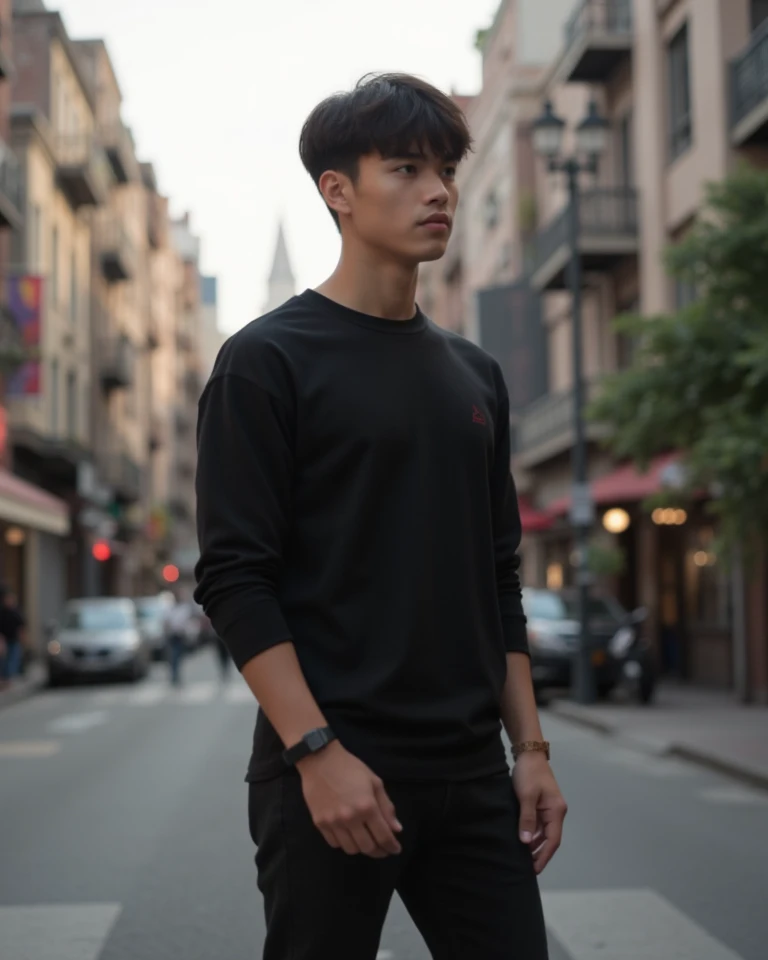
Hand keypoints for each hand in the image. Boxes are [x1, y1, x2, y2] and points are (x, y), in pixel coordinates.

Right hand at [297, 740, 402, 858]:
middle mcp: (350, 818)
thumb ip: (386, 807)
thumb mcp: (374, 782)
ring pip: (351, 849)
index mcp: (367, 806)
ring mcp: (333, 822)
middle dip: (379, 851)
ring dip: (361, 848)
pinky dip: (344, 843)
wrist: (320, 760)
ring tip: (366, 842)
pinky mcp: (319, 823)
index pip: (383, 836)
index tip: (396, 849)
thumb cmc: (350, 768)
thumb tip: (396, 829)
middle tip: (383, 849)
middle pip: (368, 847)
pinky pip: (334, 844)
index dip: (392, 846)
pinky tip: (349, 836)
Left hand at [512, 752, 566, 873]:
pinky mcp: (541, 805)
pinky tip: (522, 840)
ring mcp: (549, 808)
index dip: (544, 856)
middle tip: (526, 868)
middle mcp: (556, 812)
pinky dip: (532, 834)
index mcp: (556, 811)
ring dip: (535, 844)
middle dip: (539, 853)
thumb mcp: (526, 796)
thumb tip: (526, 842)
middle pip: (549, 838)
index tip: (535, 870)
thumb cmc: (529, 774)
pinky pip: (538, 824)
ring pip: (543, 832)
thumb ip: (527, 819)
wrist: (529, 754)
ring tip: (523, 858)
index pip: (553, 840)